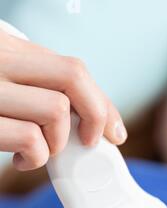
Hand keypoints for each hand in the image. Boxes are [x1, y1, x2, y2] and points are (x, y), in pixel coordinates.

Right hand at [0, 27, 126, 170]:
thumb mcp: (7, 80)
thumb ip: (42, 86)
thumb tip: (97, 116)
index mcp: (8, 48)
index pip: (73, 68)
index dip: (103, 102)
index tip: (115, 130)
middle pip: (73, 78)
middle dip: (96, 115)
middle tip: (92, 141)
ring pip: (55, 109)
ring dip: (57, 142)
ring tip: (40, 149)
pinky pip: (28, 137)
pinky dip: (36, 156)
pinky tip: (23, 159)